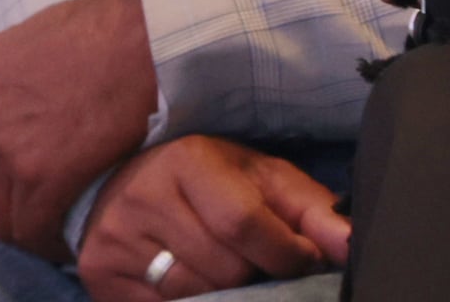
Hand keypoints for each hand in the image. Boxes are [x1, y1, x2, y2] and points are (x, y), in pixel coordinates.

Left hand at [0, 0, 160, 256]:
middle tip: (52, 205)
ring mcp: (8, 150)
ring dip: (31, 224)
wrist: (153, 35)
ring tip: (62, 225)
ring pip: (5, 214)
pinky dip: (48, 240)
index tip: (35, 178)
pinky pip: (33, 227)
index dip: (7, 169)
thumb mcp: (38, 27)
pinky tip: (68, 239)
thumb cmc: (111, 26)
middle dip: (17, 200)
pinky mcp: (42, 177)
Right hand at [75, 135, 348, 300]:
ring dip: (224, 293)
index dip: (284, 253)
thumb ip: (311, 209)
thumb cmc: (209, 181)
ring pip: (193, 294)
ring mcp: (115, 241)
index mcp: (190, 161)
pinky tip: (197, 285)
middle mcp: (145, 197)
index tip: (303, 260)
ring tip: (228, 271)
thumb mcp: (262, 178)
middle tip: (259, 264)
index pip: (243, 223)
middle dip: (255, 274)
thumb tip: (350, 245)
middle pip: (222, 267)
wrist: (124, 185)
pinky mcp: (99, 276)